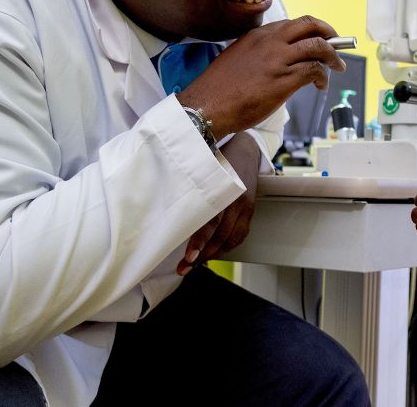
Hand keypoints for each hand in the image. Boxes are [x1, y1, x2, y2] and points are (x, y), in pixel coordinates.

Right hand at [177, 16, 345, 135]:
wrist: (207, 106)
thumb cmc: (219, 89)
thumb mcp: (237, 58)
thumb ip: (259, 53)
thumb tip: (279, 61)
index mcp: (257, 35)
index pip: (292, 24)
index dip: (310, 30)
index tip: (318, 36)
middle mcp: (270, 42)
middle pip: (309, 25)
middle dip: (328, 32)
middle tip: (336, 42)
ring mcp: (278, 59)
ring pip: (318, 46)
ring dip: (332, 56)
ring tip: (336, 67)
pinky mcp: (285, 79)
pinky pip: (314, 70)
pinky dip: (323, 76)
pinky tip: (320, 85)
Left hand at [177, 135, 260, 274]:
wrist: (246, 149)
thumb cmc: (219, 156)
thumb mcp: (202, 168)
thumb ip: (189, 187)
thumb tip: (166, 209)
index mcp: (224, 190)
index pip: (212, 222)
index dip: (200, 241)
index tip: (188, 257)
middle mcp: (237, 200)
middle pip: (221, 236)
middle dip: (203, 255)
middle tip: (185, 267)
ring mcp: (246, 207)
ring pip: (232, 239)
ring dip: (214, 254)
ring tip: (196, 263)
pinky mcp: (250, 210)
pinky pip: (241, 235)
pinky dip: (227, 247)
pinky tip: (215, 252)